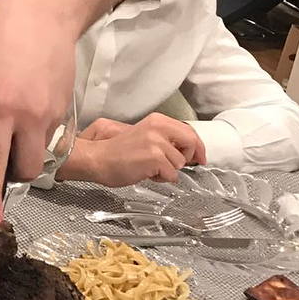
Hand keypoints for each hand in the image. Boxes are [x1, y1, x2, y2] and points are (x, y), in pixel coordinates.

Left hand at [0, 0, 77, 226]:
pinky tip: (27, 104)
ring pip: (40, 157)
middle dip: (11, 174)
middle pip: (26, 171)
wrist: (43, 13)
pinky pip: (51, 137)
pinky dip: (36, 134)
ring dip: (24, 154)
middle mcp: (30, 115)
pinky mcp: (68, 110)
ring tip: (12, 122)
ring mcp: (54, 114)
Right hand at [61, 113, 205, 185]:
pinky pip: (171, 175)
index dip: (197, 146)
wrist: (98, 159)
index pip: (188, 130)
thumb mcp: (144, 136)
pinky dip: (161, 178)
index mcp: (157, 121)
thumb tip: (186, 150)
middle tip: (184, 165)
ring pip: (180, 163)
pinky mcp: (155, 158)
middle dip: (191, 156)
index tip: (200, 156)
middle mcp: (158, 128)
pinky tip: (147, 173)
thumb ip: (164, 139)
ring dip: (168, 170)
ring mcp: (157, 143)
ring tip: (151, 168)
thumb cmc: (117, 152)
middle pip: (191, 141)